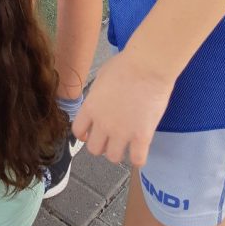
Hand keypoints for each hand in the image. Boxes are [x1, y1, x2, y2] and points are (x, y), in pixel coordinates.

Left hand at [72, 50, 174, 166]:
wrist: (147, 67)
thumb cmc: (124, 65)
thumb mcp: (101, 77)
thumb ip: (97, 95)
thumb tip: (99, 101)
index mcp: (90, 108)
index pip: (78, 131)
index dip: (84, 134)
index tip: (91, 132)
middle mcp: (102, 124)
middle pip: (94, 149)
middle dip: (101, 145)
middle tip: (111, 137)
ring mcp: (122, 133)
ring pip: (113, 157)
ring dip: (118, 152)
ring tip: (126, 143)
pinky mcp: (142, 137)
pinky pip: (137, 160)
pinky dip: (137, 159)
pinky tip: (140, 150)